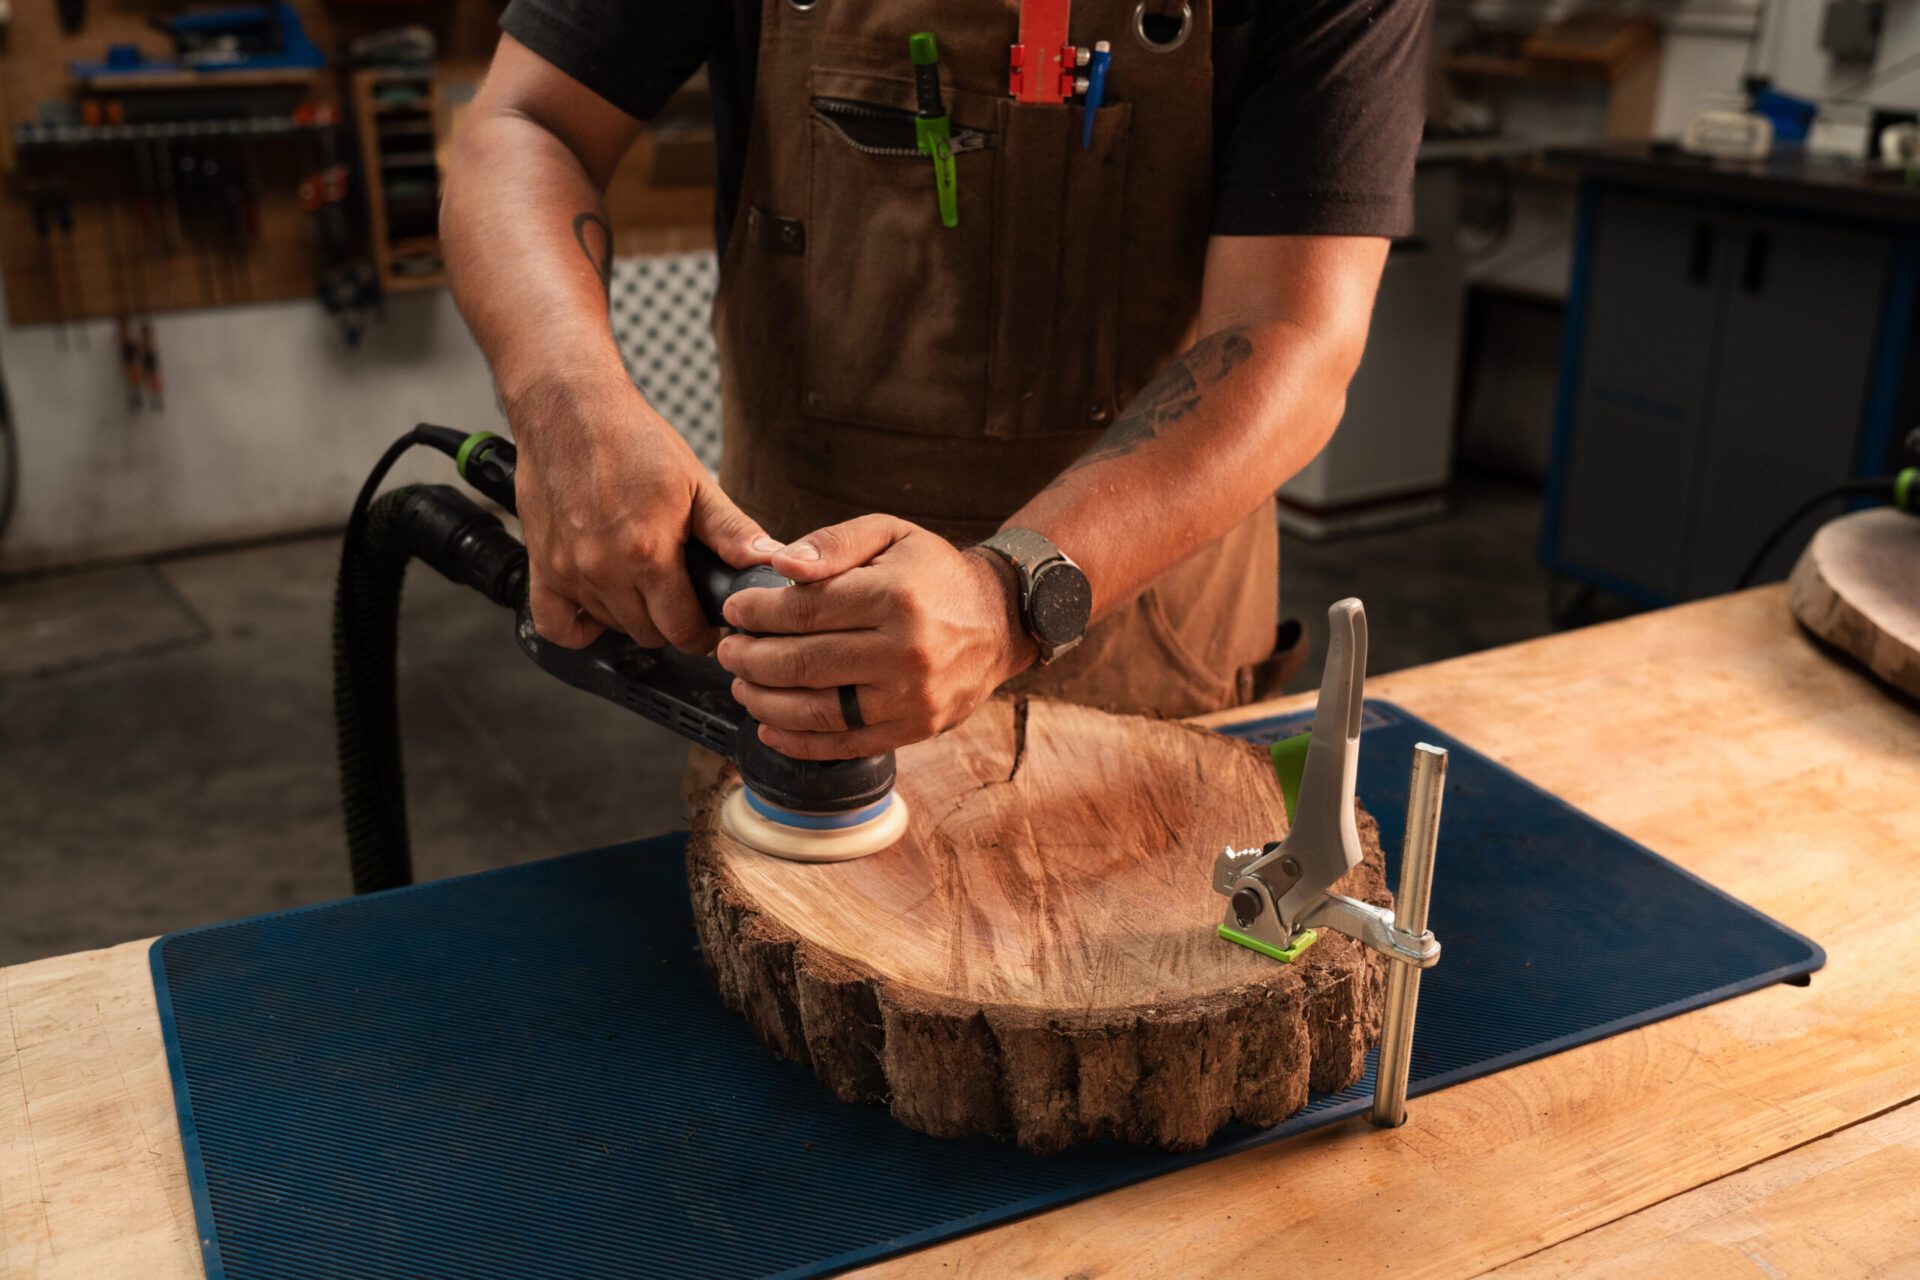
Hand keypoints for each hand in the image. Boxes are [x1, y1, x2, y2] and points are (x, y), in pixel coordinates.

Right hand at [508, 373, 778, 652]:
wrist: (570, 409)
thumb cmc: (630, 439)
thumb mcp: (696, 483)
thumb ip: (732, 531)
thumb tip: (769, 560)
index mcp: (648, 553)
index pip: (683, 631)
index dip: (703, 634)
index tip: (708, 623)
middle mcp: (604, 569)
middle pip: (648, 634)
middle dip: (671, 624)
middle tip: (681, 598)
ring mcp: (568, 571)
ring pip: (610, 627)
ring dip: (631, 617)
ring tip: (644, 585)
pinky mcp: (541, 565)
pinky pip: (555, 627)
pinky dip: (578, 627)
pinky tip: (599, 607)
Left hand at [715, 515, 1038, 758]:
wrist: (1000, 620)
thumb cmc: (935, 574)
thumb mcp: (891, 534)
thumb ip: (833, 542)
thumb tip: (779, 564)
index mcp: (895, 596)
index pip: (803, 610)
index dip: (756, 613)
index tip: (733, 611)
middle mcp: (905, 651)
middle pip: (802, 662)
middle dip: (750, 658)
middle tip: (727, 650)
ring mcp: (911, 697)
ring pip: (816, 710)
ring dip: (765, 702)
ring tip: (743, 685)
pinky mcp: (915, 729)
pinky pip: (844, 744)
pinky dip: (799, 742)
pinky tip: (770, 728)